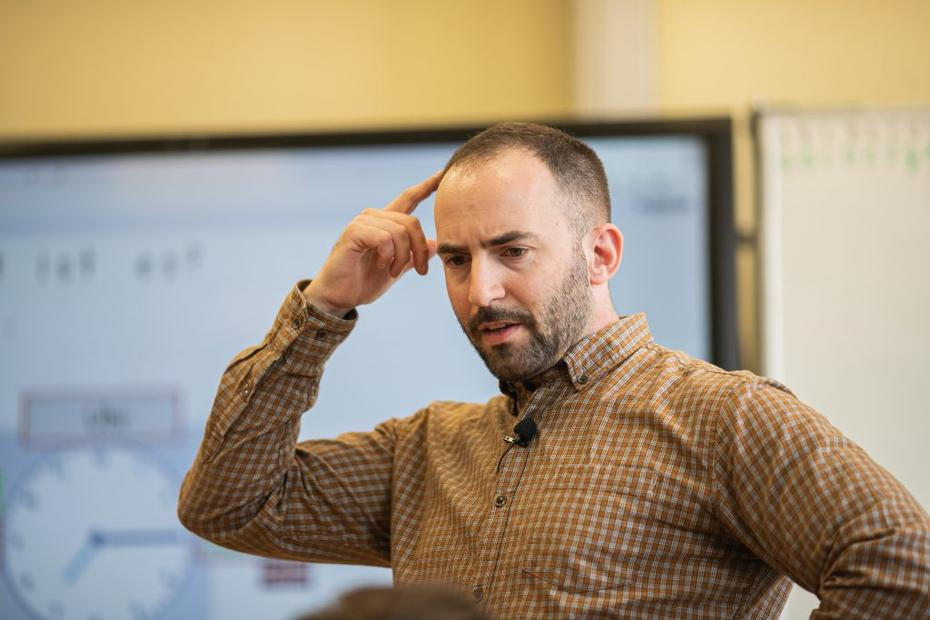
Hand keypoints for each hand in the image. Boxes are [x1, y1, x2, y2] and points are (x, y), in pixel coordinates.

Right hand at [303, 171, 441, 316]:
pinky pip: (384, 238)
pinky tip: (380, 265)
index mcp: (386, 223)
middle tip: (420, 271)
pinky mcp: (353, 231)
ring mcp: (363, 222)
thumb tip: (436, 244)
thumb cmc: (363, 283)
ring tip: (391, 271)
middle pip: (412, 222)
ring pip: (400, 232)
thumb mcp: (396, 270)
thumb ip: (413, 256)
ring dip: (402, 258)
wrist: (338, 297)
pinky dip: (387, 256)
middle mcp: (374, 216)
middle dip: (420, 250)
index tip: (443, 174)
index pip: (409, 198)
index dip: (427, 186)